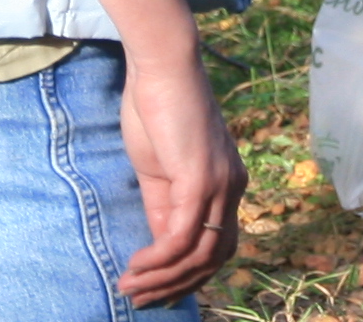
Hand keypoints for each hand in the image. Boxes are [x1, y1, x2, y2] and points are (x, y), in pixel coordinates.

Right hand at [113, 44, 244, 306]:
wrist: (162, 65)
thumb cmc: (157, 108)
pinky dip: (158, 259)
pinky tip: (135, 266)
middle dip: (177, 287)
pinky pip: (181, 237)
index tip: (156, 289)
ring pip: (198, 256)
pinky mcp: (200, 180)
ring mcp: (220, 185)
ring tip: (130, 287)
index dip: (189, 275)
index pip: (218, 245)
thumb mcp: (161, 168)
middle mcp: (233, 188)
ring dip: (162, 280)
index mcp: (227, 184)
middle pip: (214, 259)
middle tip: (140, 298)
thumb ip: (164, 205)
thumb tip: (159, 247)